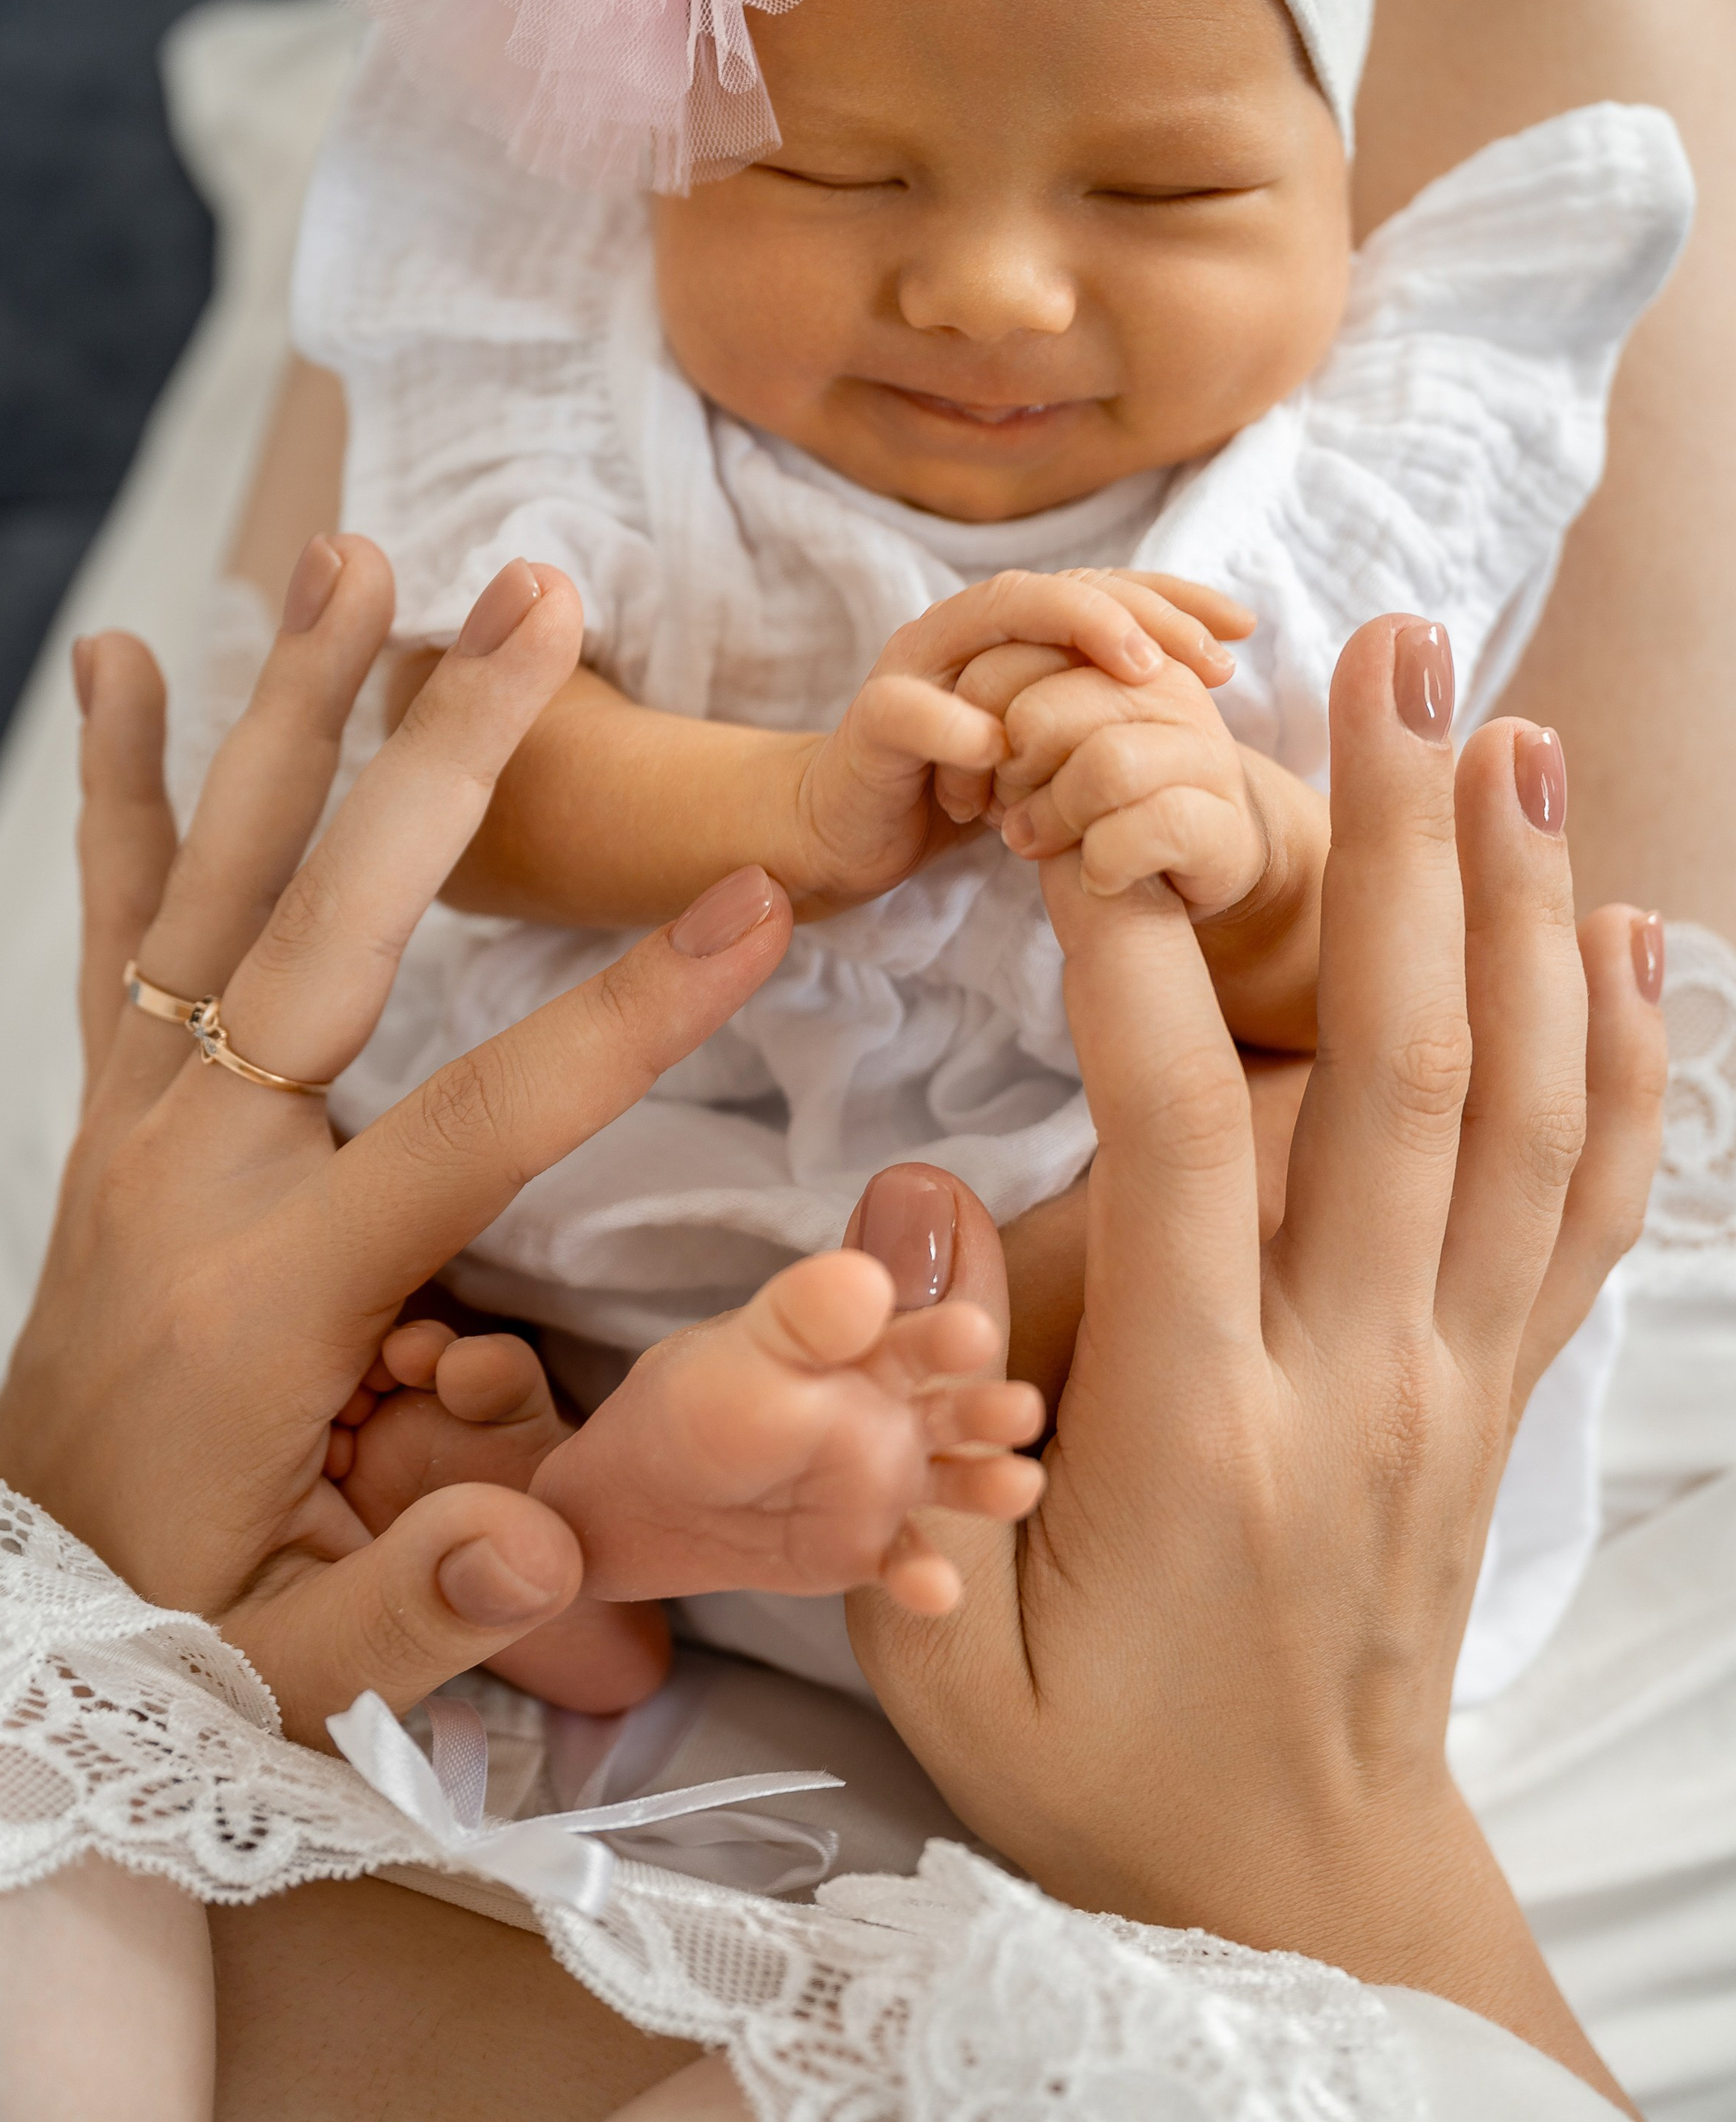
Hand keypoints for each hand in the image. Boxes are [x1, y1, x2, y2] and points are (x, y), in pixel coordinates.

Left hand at [0, 540, 794, 1743]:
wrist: (5, 1610)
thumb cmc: (170, 1628)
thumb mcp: (291, 1675)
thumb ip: (415, 1615)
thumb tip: (548, 1548)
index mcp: (273, 1288)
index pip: (480, 1120)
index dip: (627, 1012)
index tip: (754, 903)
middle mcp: (196, 1164)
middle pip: (333, 920)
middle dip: (449, 755)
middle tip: (539, 605)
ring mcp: (140, 1120)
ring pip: (216, 874)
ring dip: (291, 707)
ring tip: (356, 561)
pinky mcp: (115, 1109)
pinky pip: (118, 919)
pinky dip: (124, 786)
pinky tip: (127, 661)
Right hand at [787, 568, 1249, 914]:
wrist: (848, 830)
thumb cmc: (961, 786)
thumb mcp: (1051, 747)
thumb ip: (1102, 709)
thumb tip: (1207, 687)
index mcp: (1011, 631)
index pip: (1102, 587)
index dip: (1176, 598)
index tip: (1245, 629)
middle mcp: (965, 631)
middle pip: (1059, 586)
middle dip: (1143, 612)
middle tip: (1210, 658)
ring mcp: (914, 668)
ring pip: (992, 615)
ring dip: (1073, 633)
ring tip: (1143, 673)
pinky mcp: (872, 724)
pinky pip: (914, 711)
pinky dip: (961, 726)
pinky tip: (1007, 753)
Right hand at [848, 617, 1663, 2106]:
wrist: (1296, 1875)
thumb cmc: (1099, 1757)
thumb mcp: (941, 1645)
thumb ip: (909, 1426)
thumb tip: (915, 1195)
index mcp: (1202, 1430)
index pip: (1180, 1145)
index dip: (1135, 963)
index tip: (1097, 813)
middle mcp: (1363, 1375)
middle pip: (1405, 1071)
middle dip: (1394, 842)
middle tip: (1390, 657)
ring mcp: (1460, 1375)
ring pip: (1527, 1108)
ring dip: (1524, 904)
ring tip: (1509, 730)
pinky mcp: (1505, 1388)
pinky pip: (1594, 1202)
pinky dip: (1623, 1056)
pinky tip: (1616, 930)